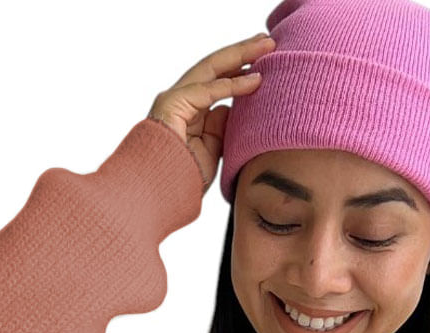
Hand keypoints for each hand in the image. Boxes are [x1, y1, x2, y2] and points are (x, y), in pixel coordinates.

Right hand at [147, 32, 276, 195]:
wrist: (160, 194)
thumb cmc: (183, 178)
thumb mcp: (212, 149)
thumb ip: (221, 128)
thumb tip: (232, 110)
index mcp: (190, 109)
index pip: (218, 80)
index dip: (241, 70)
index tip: (266, 63)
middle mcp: (181, 98)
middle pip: (216, 67)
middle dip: (243, 53)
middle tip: (268, 41)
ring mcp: (175, 98)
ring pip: (212, 69)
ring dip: (241, 56)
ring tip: (266, 47)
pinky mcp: (172, 103)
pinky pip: (208, 90)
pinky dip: (232, 85)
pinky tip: (254, 80)